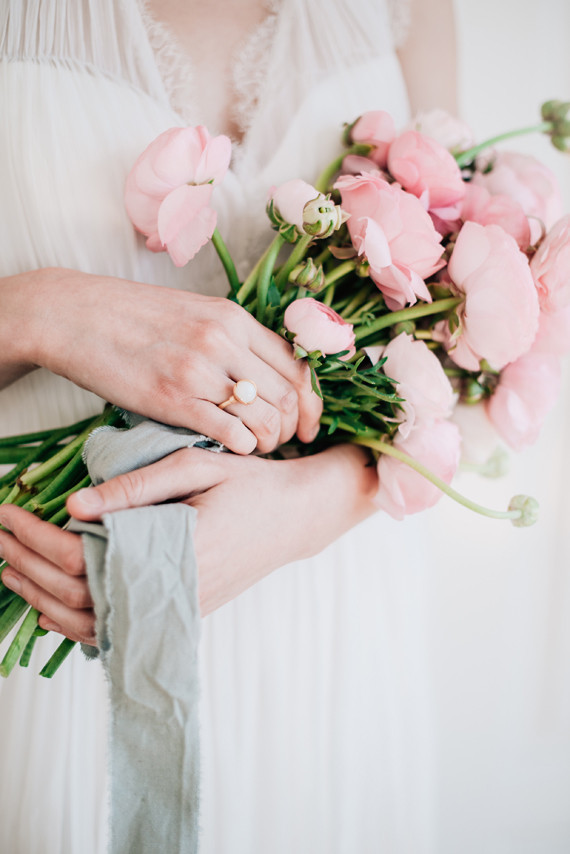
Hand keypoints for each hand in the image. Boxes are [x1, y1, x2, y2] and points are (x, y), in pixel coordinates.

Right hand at [0, 268, 321, 453]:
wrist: (72, 316)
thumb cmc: (131, 318)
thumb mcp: (192, 313)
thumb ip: (231, 339)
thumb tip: (265, 374)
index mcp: (232, 318)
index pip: (297, 366)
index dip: (313, 403)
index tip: (310, 425)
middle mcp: (224, 340)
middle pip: (289, 396)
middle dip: (296, 428)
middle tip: (286, 444)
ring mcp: (199, 369)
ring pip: (266, 418)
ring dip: (271, 442)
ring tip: (259, 449)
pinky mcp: (172, 398)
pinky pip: (231, 433)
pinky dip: (244, 448)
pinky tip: (235, 451)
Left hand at [0, 444, 376, 637]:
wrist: (298, 517)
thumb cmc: (252, 485)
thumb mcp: (197, 467)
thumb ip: (136, 486)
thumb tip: (74, 504)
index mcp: (177, 549)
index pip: (86, 557)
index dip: (38, 539)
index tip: (10, 513)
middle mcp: (176, 591)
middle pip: (81, 598)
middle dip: (28, 569)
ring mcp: (180, 609)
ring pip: (96, 625)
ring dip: (45, 601)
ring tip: (11, 571)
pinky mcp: (183, 612)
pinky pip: (120, 631)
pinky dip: (78, 623)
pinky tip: (51, 608)